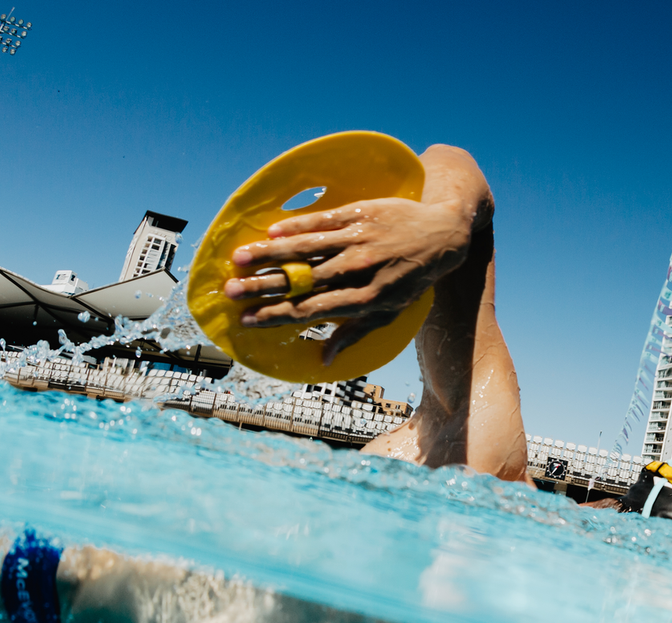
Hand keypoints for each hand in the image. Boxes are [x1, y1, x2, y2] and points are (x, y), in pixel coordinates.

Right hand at [224, 197, 473, 363]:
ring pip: (307, 249)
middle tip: (230, 291)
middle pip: (302, 281)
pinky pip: (323, 220)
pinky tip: (272, 231)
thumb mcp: (389, 313)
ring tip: (238, 258)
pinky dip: (297, 226)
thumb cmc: (410, 279)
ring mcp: (359, 241)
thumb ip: (354, 333)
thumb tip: (323, 359)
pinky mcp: (360, 214)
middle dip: (263, 287)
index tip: (246, 320)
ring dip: (270, 254)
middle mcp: (359, 271)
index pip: (311, 312)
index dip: (276, 316)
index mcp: (364, 300)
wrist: (442, 234)